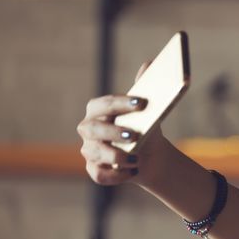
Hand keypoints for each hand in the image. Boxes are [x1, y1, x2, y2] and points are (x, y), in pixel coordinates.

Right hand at [76, 61, 169, 186]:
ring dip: (116, 156)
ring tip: (136, 158)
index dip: (120, 103)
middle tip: (134, 136)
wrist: (150, 157)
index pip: (103, 104)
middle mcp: (88, 129)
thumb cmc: (144, 129)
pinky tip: (132, 171)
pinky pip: (99, 174)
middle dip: (112, 132)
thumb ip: (145, 87)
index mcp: (98, 110)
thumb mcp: (147, 111)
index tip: (142, 103)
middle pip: (92, 129)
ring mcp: (89, 150)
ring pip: (94, 153)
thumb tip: (150, 62)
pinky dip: (116, 175)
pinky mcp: (95, 169)